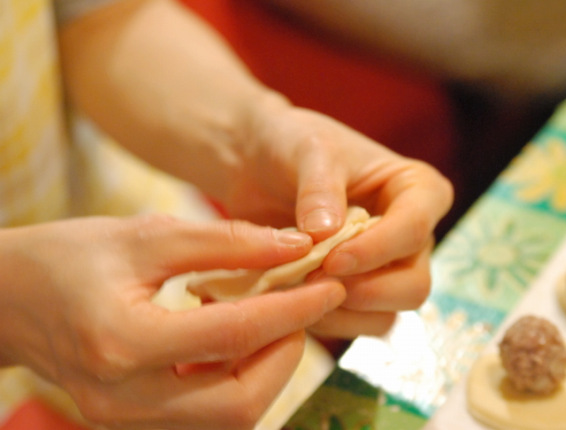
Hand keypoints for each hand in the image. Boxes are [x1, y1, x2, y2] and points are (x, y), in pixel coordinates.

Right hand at [0, 215, 344, 428]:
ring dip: (267, 371)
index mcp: (121, 341)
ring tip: (278, 320)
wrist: (9, 297)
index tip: (331, 285)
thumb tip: (295, 248)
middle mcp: (122, 398)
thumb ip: (227, 242)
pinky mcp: (130, 423)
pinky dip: (237, 380)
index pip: (232, 337)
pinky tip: (239, 341)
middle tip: (305, 309)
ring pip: (226, 419)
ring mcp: (124, 420)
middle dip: (287, 356)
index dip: (292, 311)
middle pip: (237, 405)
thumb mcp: (148, 234)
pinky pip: (204, 417)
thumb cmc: (71, 256)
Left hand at [221, 104, 452, 337]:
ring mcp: (386, 269)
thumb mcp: (308, 150)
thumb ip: (320, 189)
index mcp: (417, 190)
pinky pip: (355, 325)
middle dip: (364, 291)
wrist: (258, 165)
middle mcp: (411, 236)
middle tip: (313, 279)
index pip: (414, 229)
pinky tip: (292, 297)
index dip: (375, 250)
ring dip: (340, 312)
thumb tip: (326, 235)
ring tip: (296, 287)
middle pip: (413, 286)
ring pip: (386, 316)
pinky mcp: (358, 293)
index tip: (330, 259)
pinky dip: (325, 320)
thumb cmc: (293, 144)